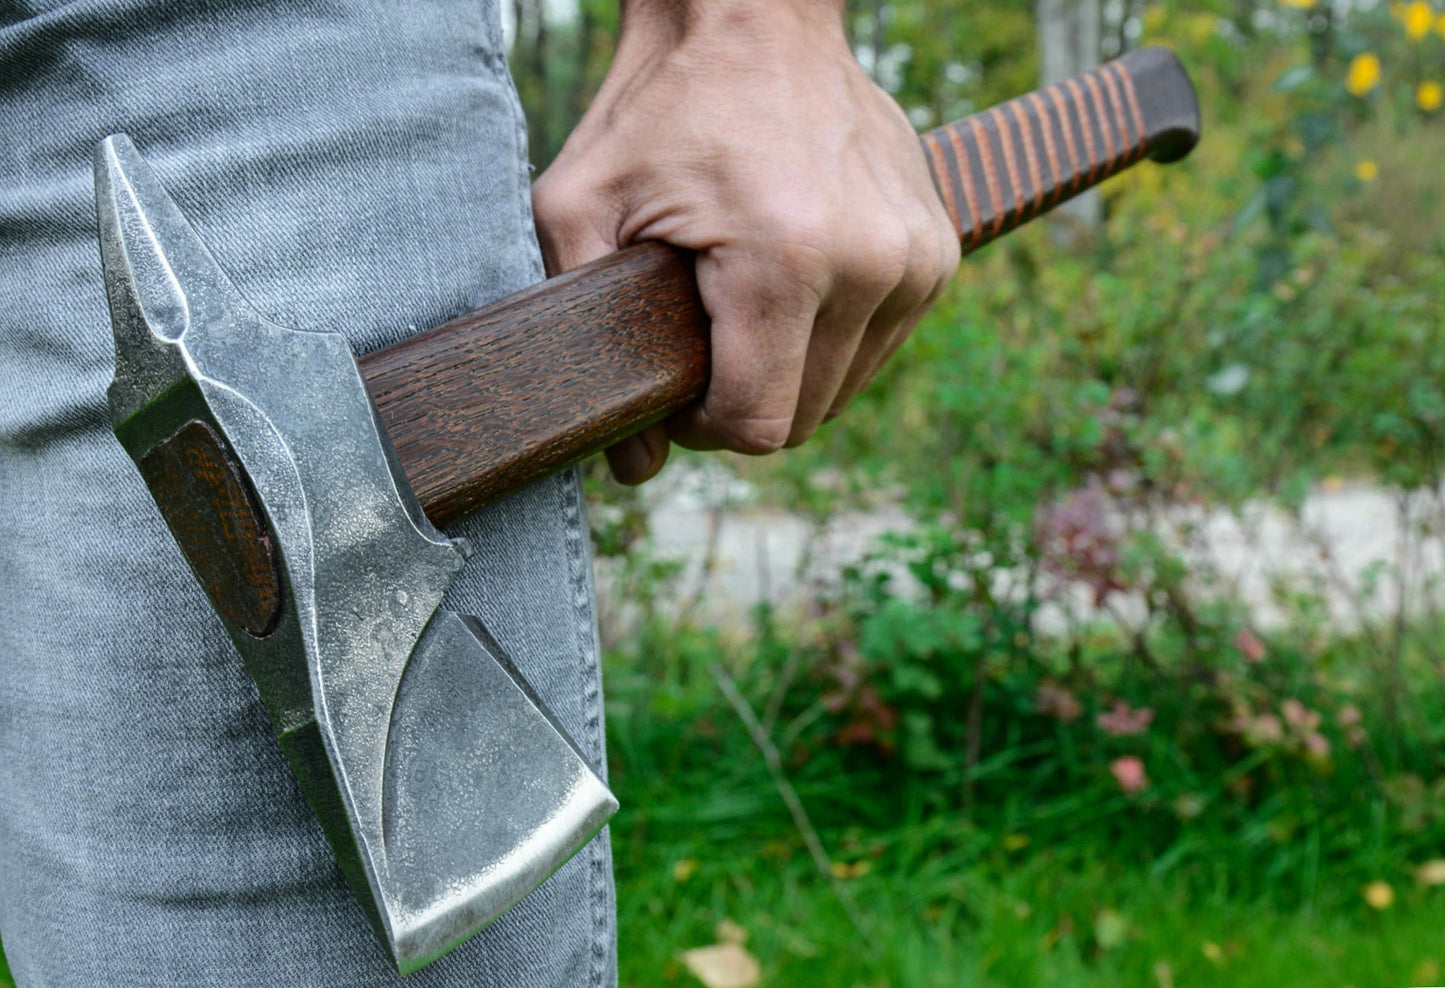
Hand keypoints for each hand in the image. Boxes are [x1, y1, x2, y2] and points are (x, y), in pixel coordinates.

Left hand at [531, 0, 959, 483]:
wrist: (754, 14)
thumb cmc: (659, 108)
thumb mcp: (576, 208)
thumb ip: (590, 336)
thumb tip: (631, 464)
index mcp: (787, 260)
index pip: (759, 427)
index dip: (703, 429)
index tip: (674, 387)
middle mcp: (873, 265)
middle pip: (805, 419)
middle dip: (743, 403)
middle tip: (699, 341)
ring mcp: (917, 259)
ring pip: (845, 391)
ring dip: (789, 372)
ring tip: (742, 306)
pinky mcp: (939, 251)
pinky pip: (878, 346)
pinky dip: (831, 338)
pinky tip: (792, 282)